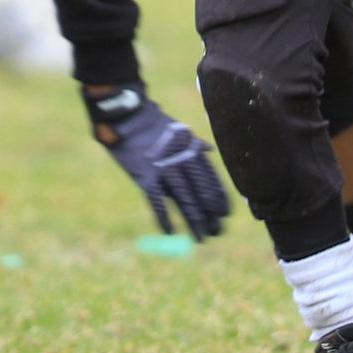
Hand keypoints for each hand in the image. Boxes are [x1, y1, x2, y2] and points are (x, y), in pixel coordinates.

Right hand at [83, 84, 229, 240]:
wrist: (126, 115)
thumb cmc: (151, 122)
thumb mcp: (179, 129)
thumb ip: (193, 144)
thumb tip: (209, 151)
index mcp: (191, 149)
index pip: (211, 178)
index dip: (219, 198)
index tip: (226, 214)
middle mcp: (181, 160)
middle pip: (201, 192)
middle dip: (210, 215)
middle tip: (218, 232)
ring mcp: (164, 169)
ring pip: (184, 199)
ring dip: (193, 221)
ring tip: (201, 237)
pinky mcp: (145, 176)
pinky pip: (157, 201)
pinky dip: (164, 217)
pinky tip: (171, 232)